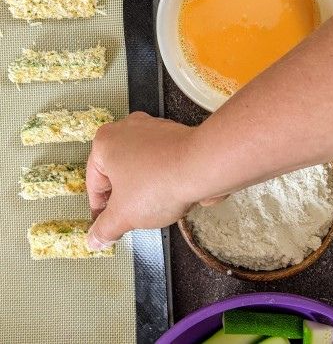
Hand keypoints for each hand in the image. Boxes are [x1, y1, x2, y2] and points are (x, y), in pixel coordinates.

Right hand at [86, 112, 194, 250]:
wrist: (203, 166)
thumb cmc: (161, 181)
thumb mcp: (124, 216)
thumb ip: (105, 229)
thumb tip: (96, 238)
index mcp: (105, 142)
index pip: (94, 184)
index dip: (100, 210)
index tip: (106, 225)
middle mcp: (127, 129)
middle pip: (118, 173)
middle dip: (125, 198)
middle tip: (132, 218)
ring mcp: (153, 129)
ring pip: (141, 167)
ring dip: (145, 188)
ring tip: (156, 206)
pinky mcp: (175, 135)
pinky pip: (163, 162)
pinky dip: (164, 177)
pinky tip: (172, 193)